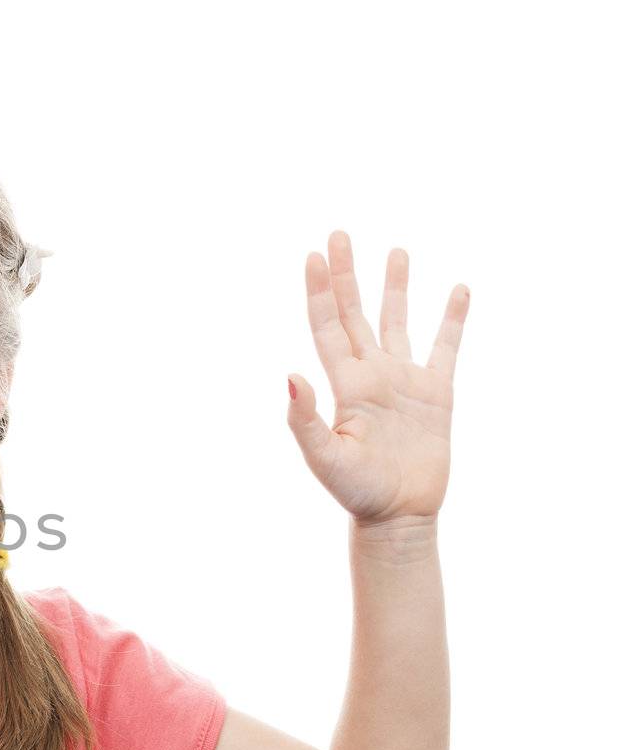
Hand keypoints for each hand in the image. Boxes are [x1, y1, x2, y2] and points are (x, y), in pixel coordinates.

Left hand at [286, 230, 469, 528]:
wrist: (398, 516)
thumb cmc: (356, 492)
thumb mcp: (325, 457)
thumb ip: (304, 420)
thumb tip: (290, 377)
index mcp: (345, 384)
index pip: (327, 325)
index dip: (320, 290)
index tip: (313, 255)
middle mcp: (371, 374)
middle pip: (355, 312)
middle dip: (347, 274)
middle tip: (339, 233)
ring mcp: (403, 381)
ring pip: (397, 321)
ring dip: (395, 287)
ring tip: (396, 251)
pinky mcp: (436, 393)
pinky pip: (445, 347)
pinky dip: (452, 318)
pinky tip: (457, 290)